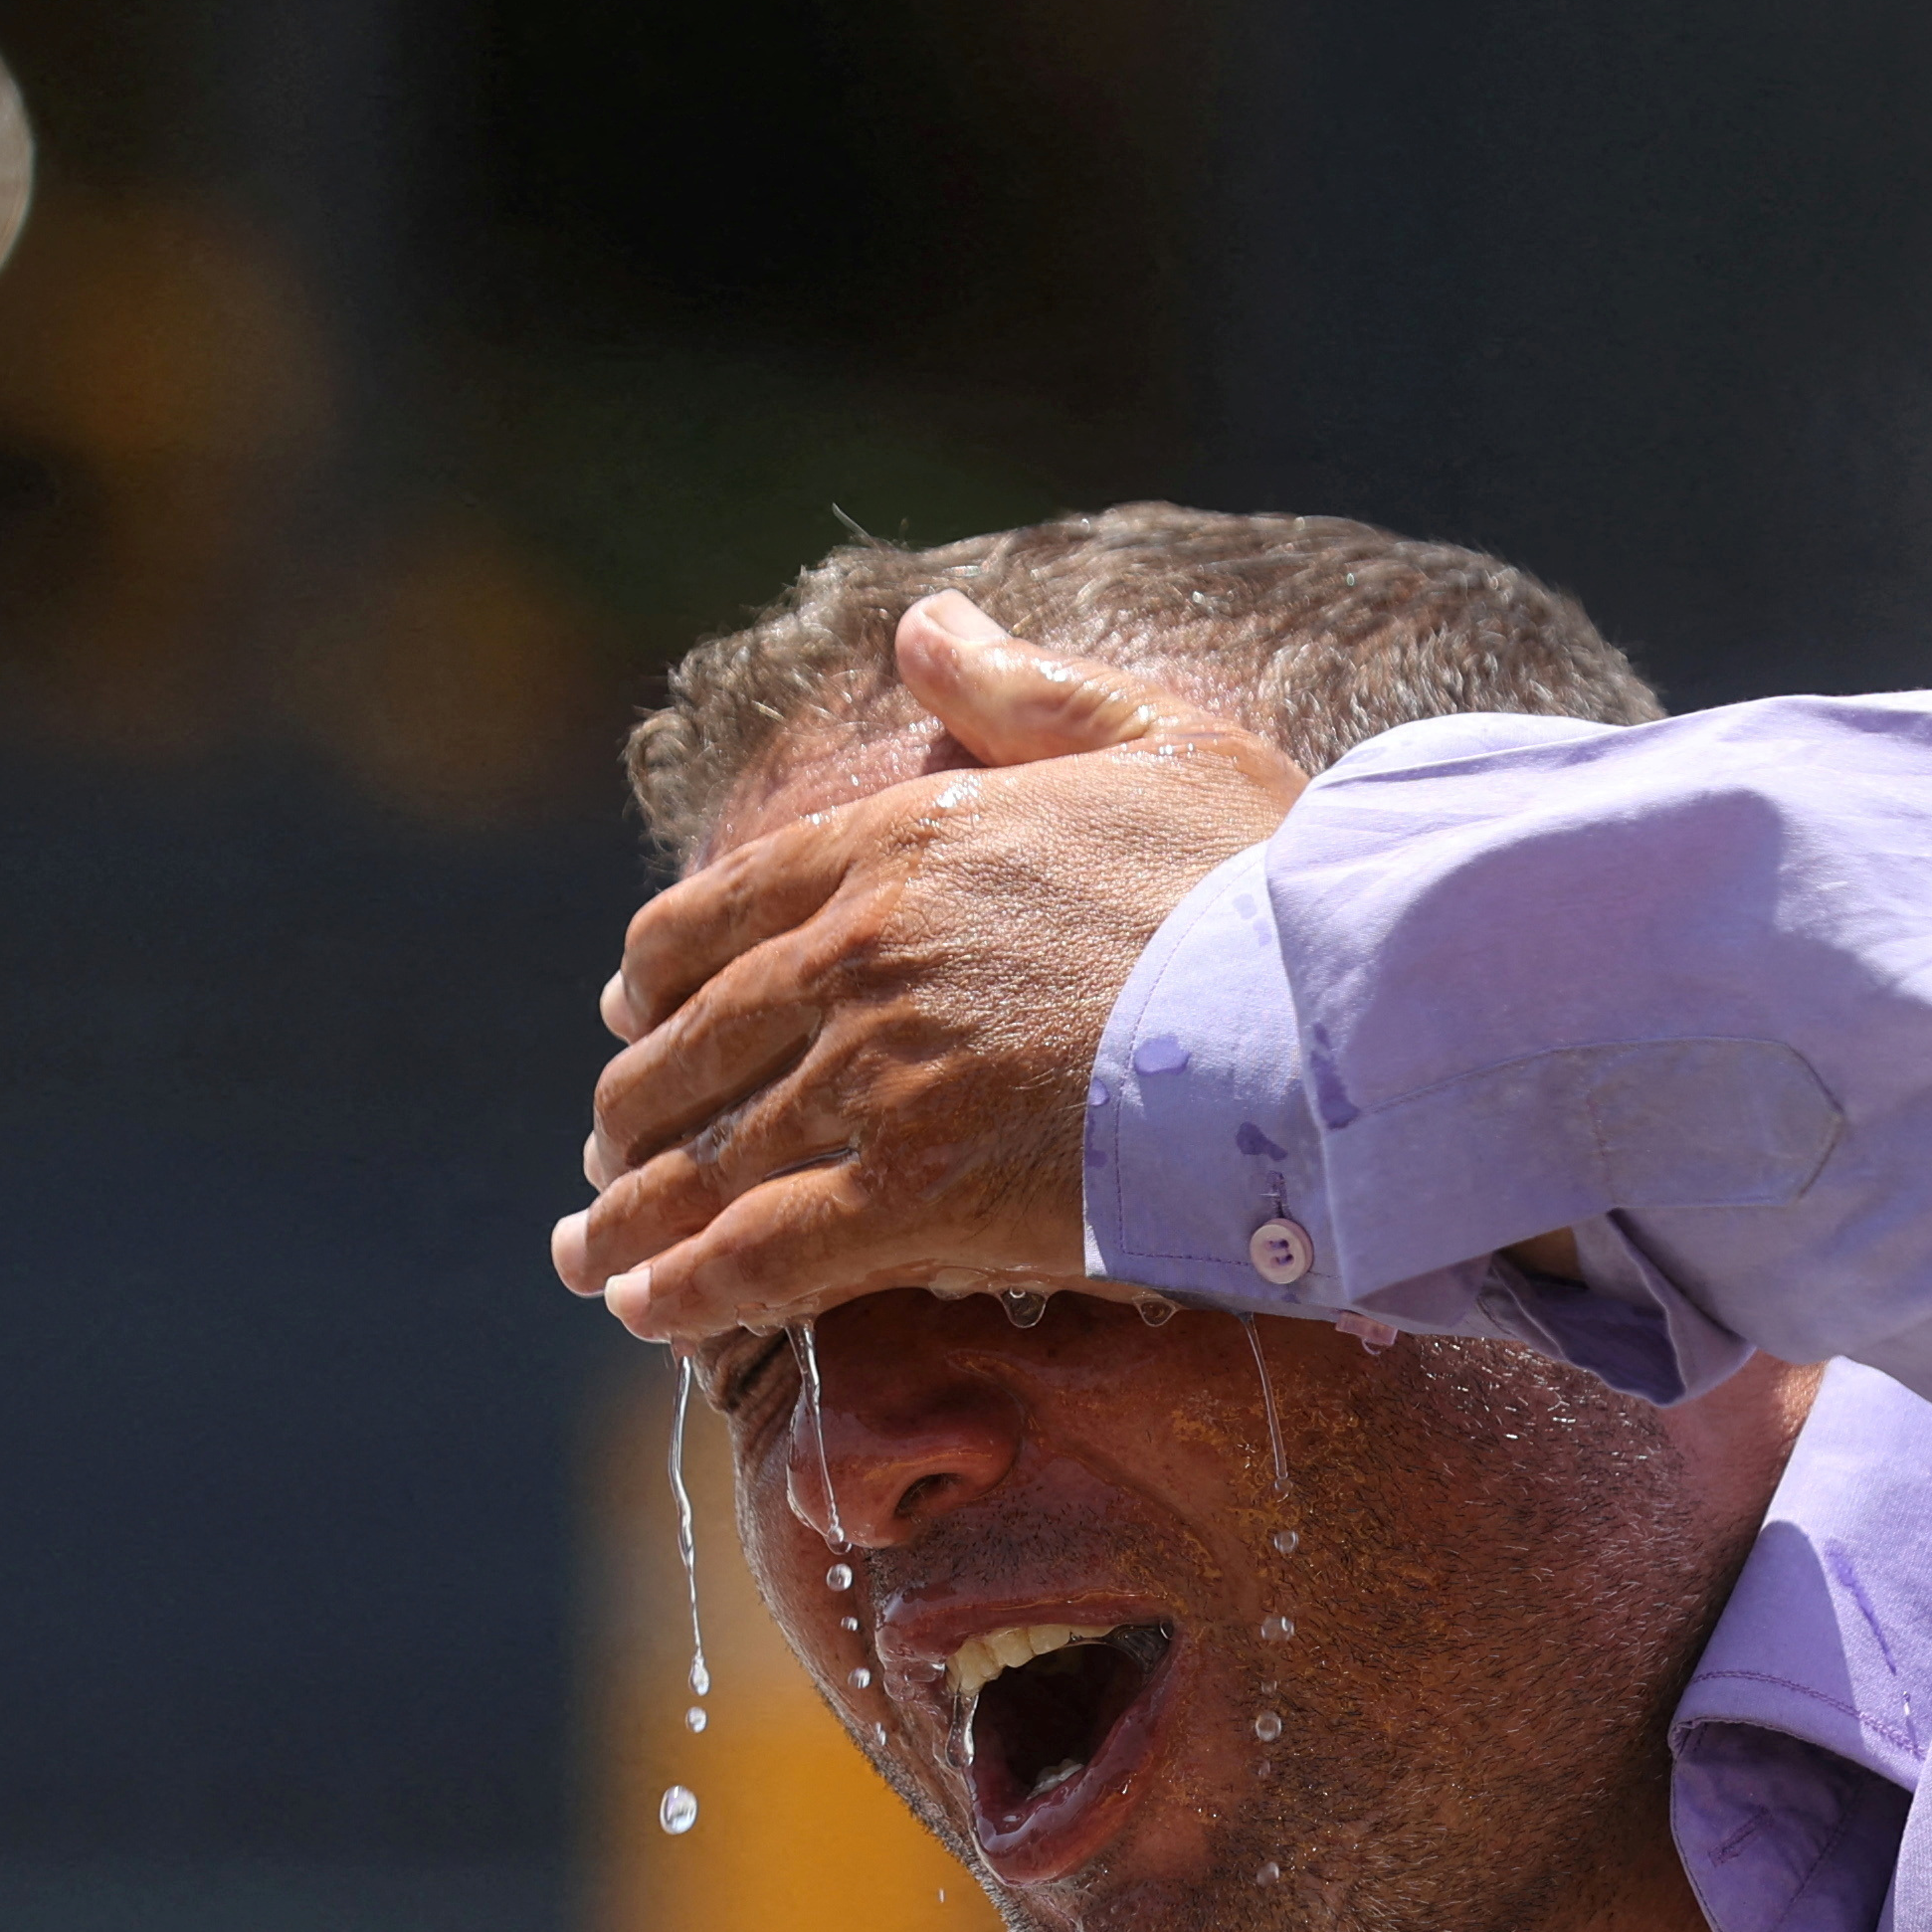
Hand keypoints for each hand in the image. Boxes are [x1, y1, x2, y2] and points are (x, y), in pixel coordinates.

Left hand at [552, 590, 1304, 1343]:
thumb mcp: (1151, 740)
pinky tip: (649, 1309)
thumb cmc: (1274, 882)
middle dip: (636, 1110)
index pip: (713, 917)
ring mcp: (876, 1078)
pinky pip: (759, 1252)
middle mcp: (859, 955)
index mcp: (900, 842)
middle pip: (688, 1048)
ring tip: (591, 1256)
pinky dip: (687, 1284)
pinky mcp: (912, 1194)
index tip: (632, 1019)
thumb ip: (1020, 690)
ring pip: (703, 1158)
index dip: (655, 981)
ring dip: (631, 1214)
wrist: (1340, 1008)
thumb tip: (922, 622)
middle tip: (612, 1159)